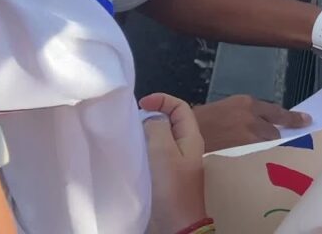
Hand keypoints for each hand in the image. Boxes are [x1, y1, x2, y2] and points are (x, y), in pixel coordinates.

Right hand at [139, 94, 207, 233]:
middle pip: (169, 120)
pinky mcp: (166, 174)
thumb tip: (151, 118)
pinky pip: (154, 153)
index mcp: (191, 138)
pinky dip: (143, 148)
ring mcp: (176, 161)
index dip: (162, 100)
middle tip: (132, 120)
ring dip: (145, 132)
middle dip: (151, 115)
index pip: (180, 106)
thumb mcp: (164, 151)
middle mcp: (185, 146)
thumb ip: (157, 127)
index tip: (141, 105)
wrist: (175, 224)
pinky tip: (132, 153)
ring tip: (130, 135)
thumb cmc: (171, 187)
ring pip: (160, 136)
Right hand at [192, 95, 310, 152]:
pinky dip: (255, 159)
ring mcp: (248, 137)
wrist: (182, 134)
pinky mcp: (242, 153)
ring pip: (267, 146)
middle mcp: (251, 119)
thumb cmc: (199, 121)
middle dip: (270, 137)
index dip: (292, 118)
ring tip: (253, 152)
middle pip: (273, 131)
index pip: (277, 112)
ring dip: (263, 149)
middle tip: (264, 142)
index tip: (306, 120)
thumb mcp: (223, 109)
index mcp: (245, 103)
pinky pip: (257, 157)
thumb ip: (243, 114)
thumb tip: (257, 123)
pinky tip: (250, 161)